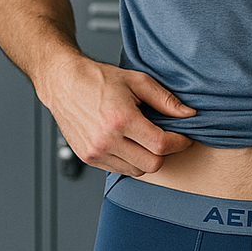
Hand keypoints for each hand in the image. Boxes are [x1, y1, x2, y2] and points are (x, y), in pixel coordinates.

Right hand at [43, 59, 193, 176]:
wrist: (63, 83)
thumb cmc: (97, 79)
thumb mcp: (136, 80)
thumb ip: (165, 100)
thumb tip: (188, 114)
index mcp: (121, 119)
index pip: (161, 145)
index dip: (179, 143)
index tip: (184, 137)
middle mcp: (107, 139)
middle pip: (151, 164)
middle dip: (164, 152)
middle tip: (165, 138)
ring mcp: (95, 151)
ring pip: (136, 171)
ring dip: (146, 159)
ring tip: (144, 139)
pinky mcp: (88, 158)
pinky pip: (118, 170)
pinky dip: (129, 161)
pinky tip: (128, 143)